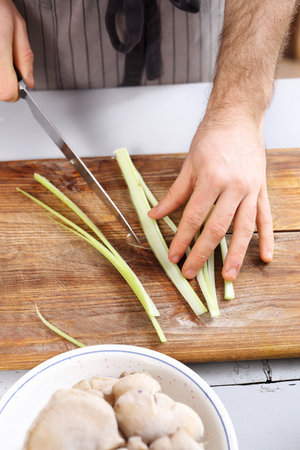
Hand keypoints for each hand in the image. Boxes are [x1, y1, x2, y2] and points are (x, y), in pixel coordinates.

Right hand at [0, 0, 33, 101]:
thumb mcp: (18, 26)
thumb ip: (25, 57)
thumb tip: (29, 82)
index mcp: (0, 54)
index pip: (8, 94)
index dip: (16, 91)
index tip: (20, 81)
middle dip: (7, 81)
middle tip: (8, 61)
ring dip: (0, 75)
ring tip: (2, 53)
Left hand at [149, 112, 273, 280]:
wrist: (238, 117)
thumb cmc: (212, 138)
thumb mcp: (189, 164)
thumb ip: (174, 194)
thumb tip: (155, 215)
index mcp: (212, 179)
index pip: (194, 217)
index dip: (182, 239)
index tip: (174, 256)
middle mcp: (234, 186)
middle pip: (217, 227)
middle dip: (203, 253)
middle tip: (192, 272)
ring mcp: (251, 189)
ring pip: (244, 228)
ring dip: (235, 254)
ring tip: (228, 276)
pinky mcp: (261, 190)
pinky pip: (265, 217)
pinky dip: (267, 238)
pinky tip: (265, 257)